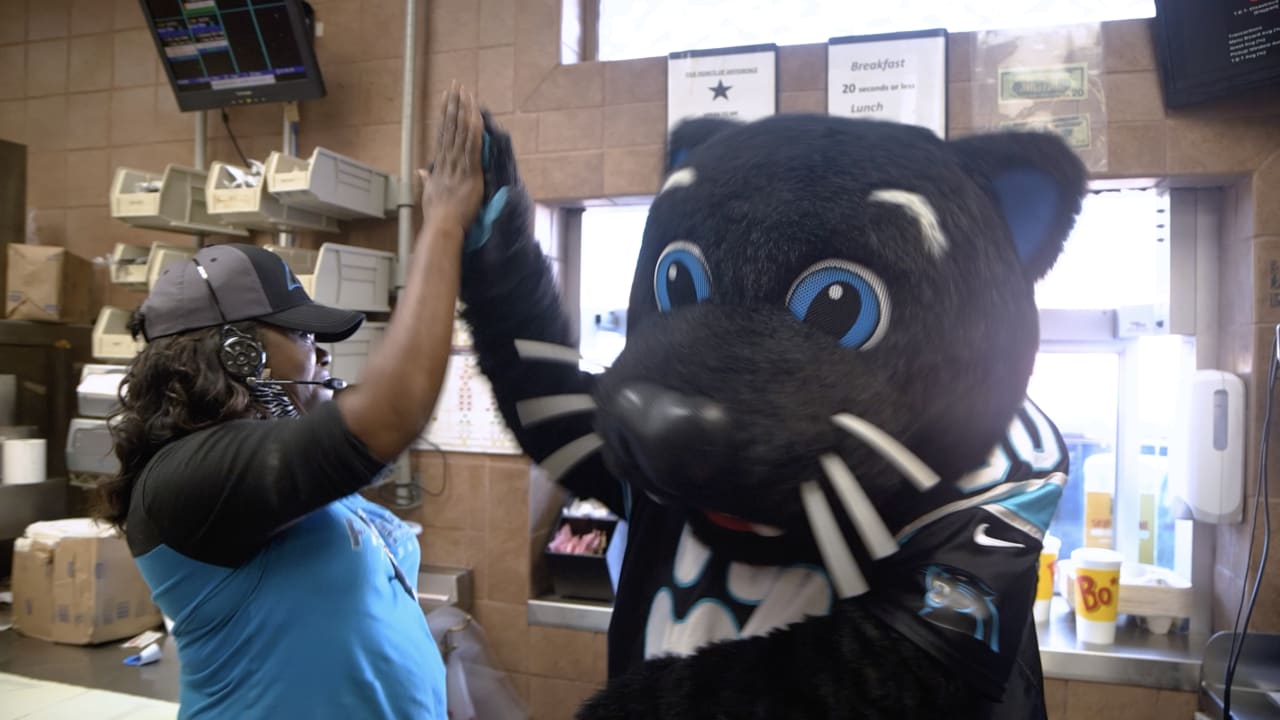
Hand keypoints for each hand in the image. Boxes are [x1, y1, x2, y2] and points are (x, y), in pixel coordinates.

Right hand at [421, 81, 483, 230]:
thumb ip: (426, 179)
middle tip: (456, 85)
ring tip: (466, 92)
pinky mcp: (470, 172)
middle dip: (454, 104)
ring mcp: (458, 164)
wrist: (442, 225)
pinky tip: (476, 116)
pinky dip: (473, 131)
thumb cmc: (436, 214)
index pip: (443, 133)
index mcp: (440, 164)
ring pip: (461, 132)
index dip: (445, 114)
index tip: (446, 98)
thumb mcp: (429, 192)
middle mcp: (448, 160)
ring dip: (464, 111)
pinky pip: (472, 147)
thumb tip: (421, 171)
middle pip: (451, 126)